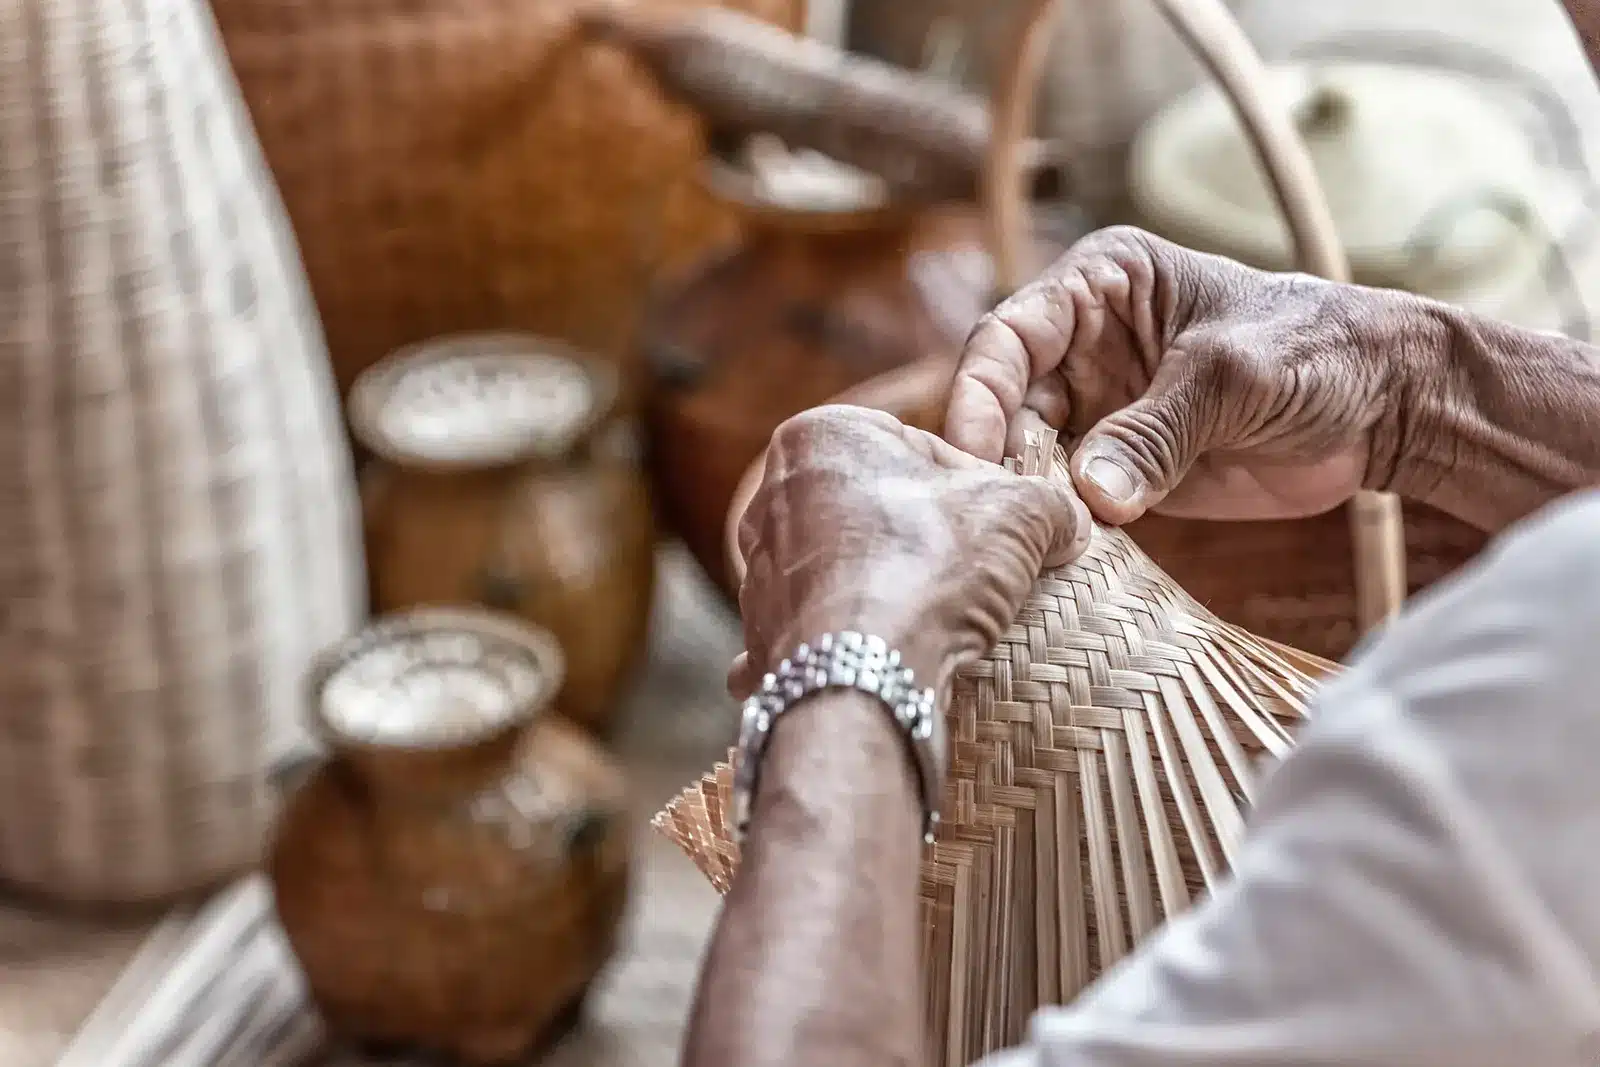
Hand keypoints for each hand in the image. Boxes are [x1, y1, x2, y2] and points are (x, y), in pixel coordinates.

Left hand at [729, 405, 1089, 699]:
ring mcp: (759, 563)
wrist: (863, 675)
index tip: (1004, 523)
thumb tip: (1067, 523)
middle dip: (926, 532)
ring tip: (935, 615)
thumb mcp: (1019, 512)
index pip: (920, 444)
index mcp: (822, 433)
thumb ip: (1048, 501)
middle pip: (877, 502)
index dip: (975, 484)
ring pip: (845, 562)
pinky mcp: (760, 628)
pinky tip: (882, 652)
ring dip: (887, 582)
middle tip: (975, 570)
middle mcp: (773, 491)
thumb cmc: (929, 568)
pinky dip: (848, 635)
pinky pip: (816, 622)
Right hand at [944, 226, 1443, 523]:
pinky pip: (1065, 499)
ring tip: (1023, 542)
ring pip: (1024, 456)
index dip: (978, 392)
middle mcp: (1081, 344)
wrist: (1384, 408)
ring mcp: (1096, 409)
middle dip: (992, 456)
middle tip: (990, 514)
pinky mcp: (1117, 468)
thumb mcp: (1232, 377)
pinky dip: (1056, 526)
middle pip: (1003, 402)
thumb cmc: (1316, 352)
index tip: (969, 454)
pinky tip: (1051, 555)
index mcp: (1098, 284)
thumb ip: (1156, 432)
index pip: (1008, 335)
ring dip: (1021, 498)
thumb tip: (1089, 496)